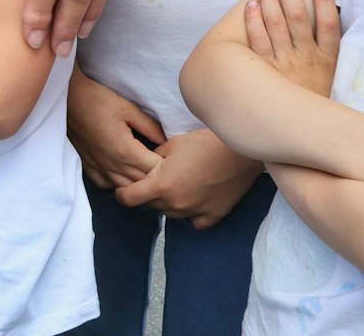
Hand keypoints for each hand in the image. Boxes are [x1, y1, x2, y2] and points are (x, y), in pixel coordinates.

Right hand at [67, 67, 165, 187]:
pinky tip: (125, 171)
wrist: (68, 98)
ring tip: (149, 170)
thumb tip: (169, 141)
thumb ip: (151, 127)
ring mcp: (99, 169)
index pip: (155, 170)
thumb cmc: (98, 100)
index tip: (176, 160)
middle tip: (168, 167)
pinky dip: (120, 182)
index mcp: (125, 151)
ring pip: (127, 187)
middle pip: (143, 183)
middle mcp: (112, 166)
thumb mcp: (129, 109)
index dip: (169, 167)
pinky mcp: (89, 168)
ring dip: (139, 181)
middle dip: (157, 177)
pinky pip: (109, 185)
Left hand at [116, 129, 262, 227]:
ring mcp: (195, 212)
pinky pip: (195, 221)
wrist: (241, 151)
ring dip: (169, 202)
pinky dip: (192, 213)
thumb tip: (145, 165)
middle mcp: (175, 204)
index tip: (123, 189)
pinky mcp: (213, 216)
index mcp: (160, 186)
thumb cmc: (205, 142)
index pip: (128, 199)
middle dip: (148, 194)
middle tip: (157, 179)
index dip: (122, 193)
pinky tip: (195, 199)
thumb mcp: (171, 144)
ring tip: (179, 185)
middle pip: (150, 205)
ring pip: (171, 213)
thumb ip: (153, 159)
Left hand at [244, 0, 339, 96]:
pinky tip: (251, 5)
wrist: (301, 131)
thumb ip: (332, 50)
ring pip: (276, 25)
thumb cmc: (316, 97)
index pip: (329, 24)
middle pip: (299, 18)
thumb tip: (335, 15)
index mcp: (328, 60)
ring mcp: (284, 65)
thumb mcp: (333, 76)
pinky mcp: (264, 73)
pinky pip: (257, 43)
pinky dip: (253, 22)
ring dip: (269, 0)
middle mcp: (307, 60)